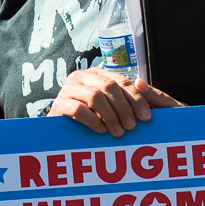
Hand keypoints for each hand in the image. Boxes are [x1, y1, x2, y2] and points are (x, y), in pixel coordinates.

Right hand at [48, 68, 182, 135]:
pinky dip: (93, 120)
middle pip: (108, 86)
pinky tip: (101, 130)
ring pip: (95, 96)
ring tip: (118, 132)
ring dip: (110, 116)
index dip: (135, 98)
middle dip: (123, 107)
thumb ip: (128, 95)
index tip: (146, 117)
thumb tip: (142, 84)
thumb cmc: (92, 116)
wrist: (61, 130)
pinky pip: (78, 109)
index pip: (120, 81)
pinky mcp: (59, 104)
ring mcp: (68, 89)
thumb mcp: (112, 105)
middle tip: (131, 126)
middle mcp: (81, 77)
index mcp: (96, 73)